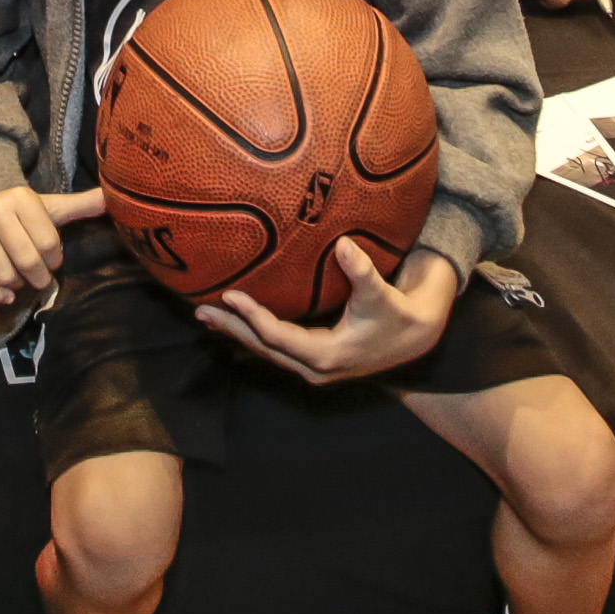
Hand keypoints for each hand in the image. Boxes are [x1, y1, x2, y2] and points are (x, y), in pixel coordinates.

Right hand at [0, 182, 106, 305]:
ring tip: (20, 278)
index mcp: (20, 197)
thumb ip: (80, 205)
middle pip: (28, 260)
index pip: (49, 242)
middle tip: (41, 278)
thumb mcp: (50, 207)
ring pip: (5, 274)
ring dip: (18, 284)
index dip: (55, 258)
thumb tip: (115, 197)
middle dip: (39, 276)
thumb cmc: (19, 213)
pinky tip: (6, 295)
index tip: (53, 258)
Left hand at [199, 246, 458, 384]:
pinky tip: (233, 321)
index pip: (278, 337)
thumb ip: (362, 271)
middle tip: (200, 309)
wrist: (414, 338)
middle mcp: (314, 368)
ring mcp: (311, 368)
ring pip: (266, 350)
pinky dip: (252, 334)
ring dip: (237, 332)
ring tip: (207, 314)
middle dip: (232, 328)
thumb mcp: (381, 294)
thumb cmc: (397, 313)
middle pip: (263, 347)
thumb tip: (344, 245)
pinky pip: (275, 348)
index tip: (230, 296)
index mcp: (326, 355)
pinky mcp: (311, 360)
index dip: (253, 317)